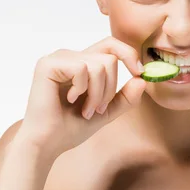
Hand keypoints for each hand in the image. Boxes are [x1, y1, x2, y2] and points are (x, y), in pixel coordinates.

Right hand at [17, 36, 145, 158]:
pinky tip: (69, 100)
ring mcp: (58, 58)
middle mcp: (70, 56)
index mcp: (82, 63)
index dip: (129, 55)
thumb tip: (142, 80)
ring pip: (100, 64)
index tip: (139, 73)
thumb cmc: (70, 128)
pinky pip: (83, 68)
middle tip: (97, 109)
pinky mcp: (48, 64)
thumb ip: (125, 97)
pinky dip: (83, 90)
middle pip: (110, 56)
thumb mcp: (106, 111)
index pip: (111, 45)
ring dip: (97, 93)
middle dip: (110, 88)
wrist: (47, 144)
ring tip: (84, 109)